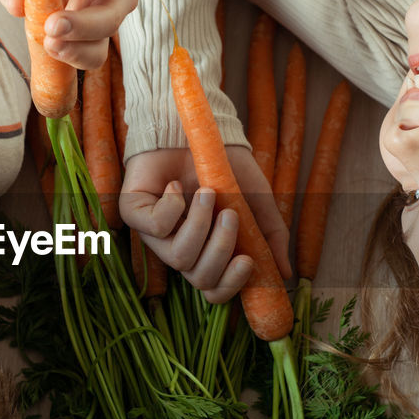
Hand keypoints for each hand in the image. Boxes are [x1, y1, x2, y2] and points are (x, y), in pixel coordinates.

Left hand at [120, 146, 290, 303]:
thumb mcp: (256, 200)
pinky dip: (172, 206)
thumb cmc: (225, 166)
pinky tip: (176, 186)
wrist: (199, 129)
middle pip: (199, 278)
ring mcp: (154, 235)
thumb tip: (284, 273)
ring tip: (207, 191)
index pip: (214, 288)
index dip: (230, 284)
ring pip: (178, 257)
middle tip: (230, 215)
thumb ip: (270, 235)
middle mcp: (180, 248)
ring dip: (199, 224)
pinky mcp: (133, 213)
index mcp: (206, 251)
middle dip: (220, 249)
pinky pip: (154, 228)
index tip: (249, 260)